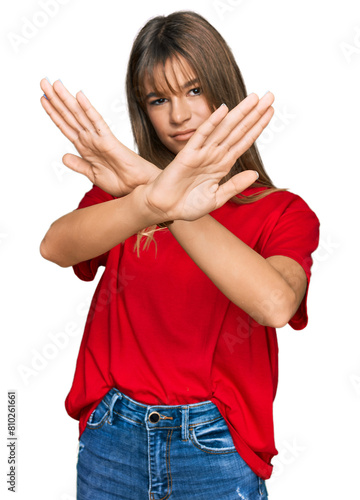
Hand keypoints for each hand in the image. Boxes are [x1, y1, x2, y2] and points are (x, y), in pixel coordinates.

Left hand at [40, 79, 159, 195]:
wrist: (138, 188)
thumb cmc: (122, 182)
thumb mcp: (93, 175)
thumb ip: (79, 165)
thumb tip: (63, 157)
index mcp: (86, 148)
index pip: (66, 126)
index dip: (54, 113)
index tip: (42, 99)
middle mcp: (90, 139)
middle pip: (69, 116)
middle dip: (55, 99)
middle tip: (43, 82)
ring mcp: (99, 138)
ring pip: (79, 115)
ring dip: (66, 99)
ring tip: (54, 83)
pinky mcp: (109, 141)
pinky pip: (97, 122)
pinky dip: (88, 109)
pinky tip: (79, 96)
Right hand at [143, 92, 274, 220]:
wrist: (164, 209)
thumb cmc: (187, 204)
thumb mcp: (217, 198)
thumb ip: (235, 186)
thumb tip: (255, 173)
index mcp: (222, 164)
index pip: (244, 141)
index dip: (258, 127)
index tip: (271, 112)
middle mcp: (214, 155)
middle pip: (238, 130)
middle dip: (255, 113)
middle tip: (270, 96)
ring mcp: (202, 153)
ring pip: (224, 128)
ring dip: (239, 113)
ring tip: (254, 97)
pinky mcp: (187, 154)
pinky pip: (201, 135)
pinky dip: (212, 122)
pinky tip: (223, 109)